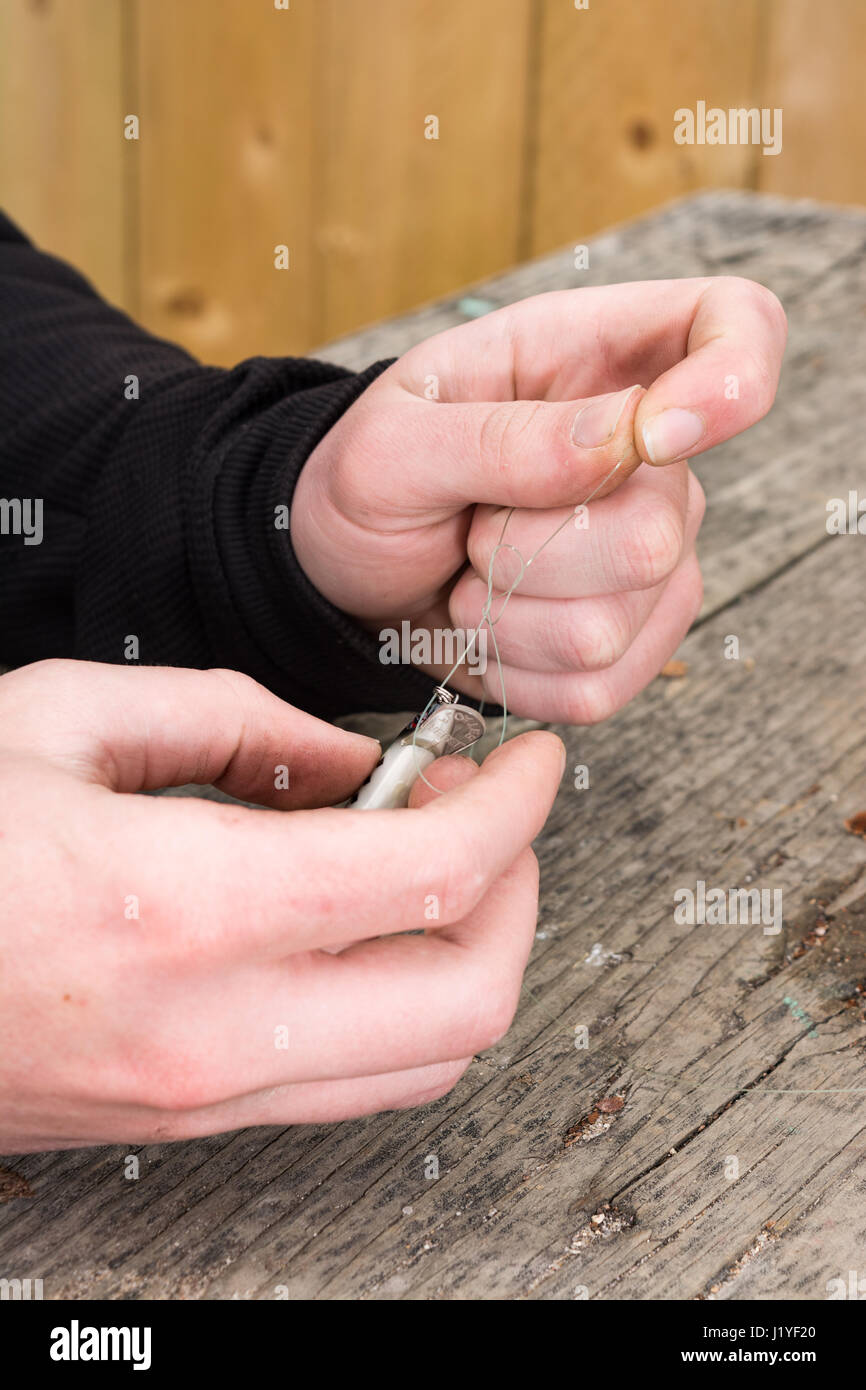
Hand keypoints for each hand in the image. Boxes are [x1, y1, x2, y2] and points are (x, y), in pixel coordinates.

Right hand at [0, 659, 562, 1150]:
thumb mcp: (67, 719)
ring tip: (431, 864)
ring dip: (467, 953)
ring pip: (426, 1060)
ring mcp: (204, 1094)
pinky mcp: (187, 1117)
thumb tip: (350, 756)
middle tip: (492, 818)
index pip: (432, 873)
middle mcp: (212, 1030)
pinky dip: (403, 1003)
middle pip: (468, 996)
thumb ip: (238, 724)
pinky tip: (366, 926)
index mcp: (184, 905)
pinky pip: (354, 1081)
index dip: (517, 809)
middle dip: (518, 892)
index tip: (532, 766)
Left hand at [292, 277, 786, 721]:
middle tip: (469, 525)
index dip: (733, 378)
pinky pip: (599, 685)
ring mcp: (654, 554)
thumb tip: (626, 433)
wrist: (344, 568)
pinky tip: (485, 625)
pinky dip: (515, 671)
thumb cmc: (369, 479)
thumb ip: (503, 436)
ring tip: (468, 572)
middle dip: (528, 549)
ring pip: (617, 621)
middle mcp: (650, 459)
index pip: (739, 327)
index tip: (657, 434)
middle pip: (658, 529)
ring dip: (507, 616)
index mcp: (601, 359)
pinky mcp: (634, 640)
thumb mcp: (394, 441)